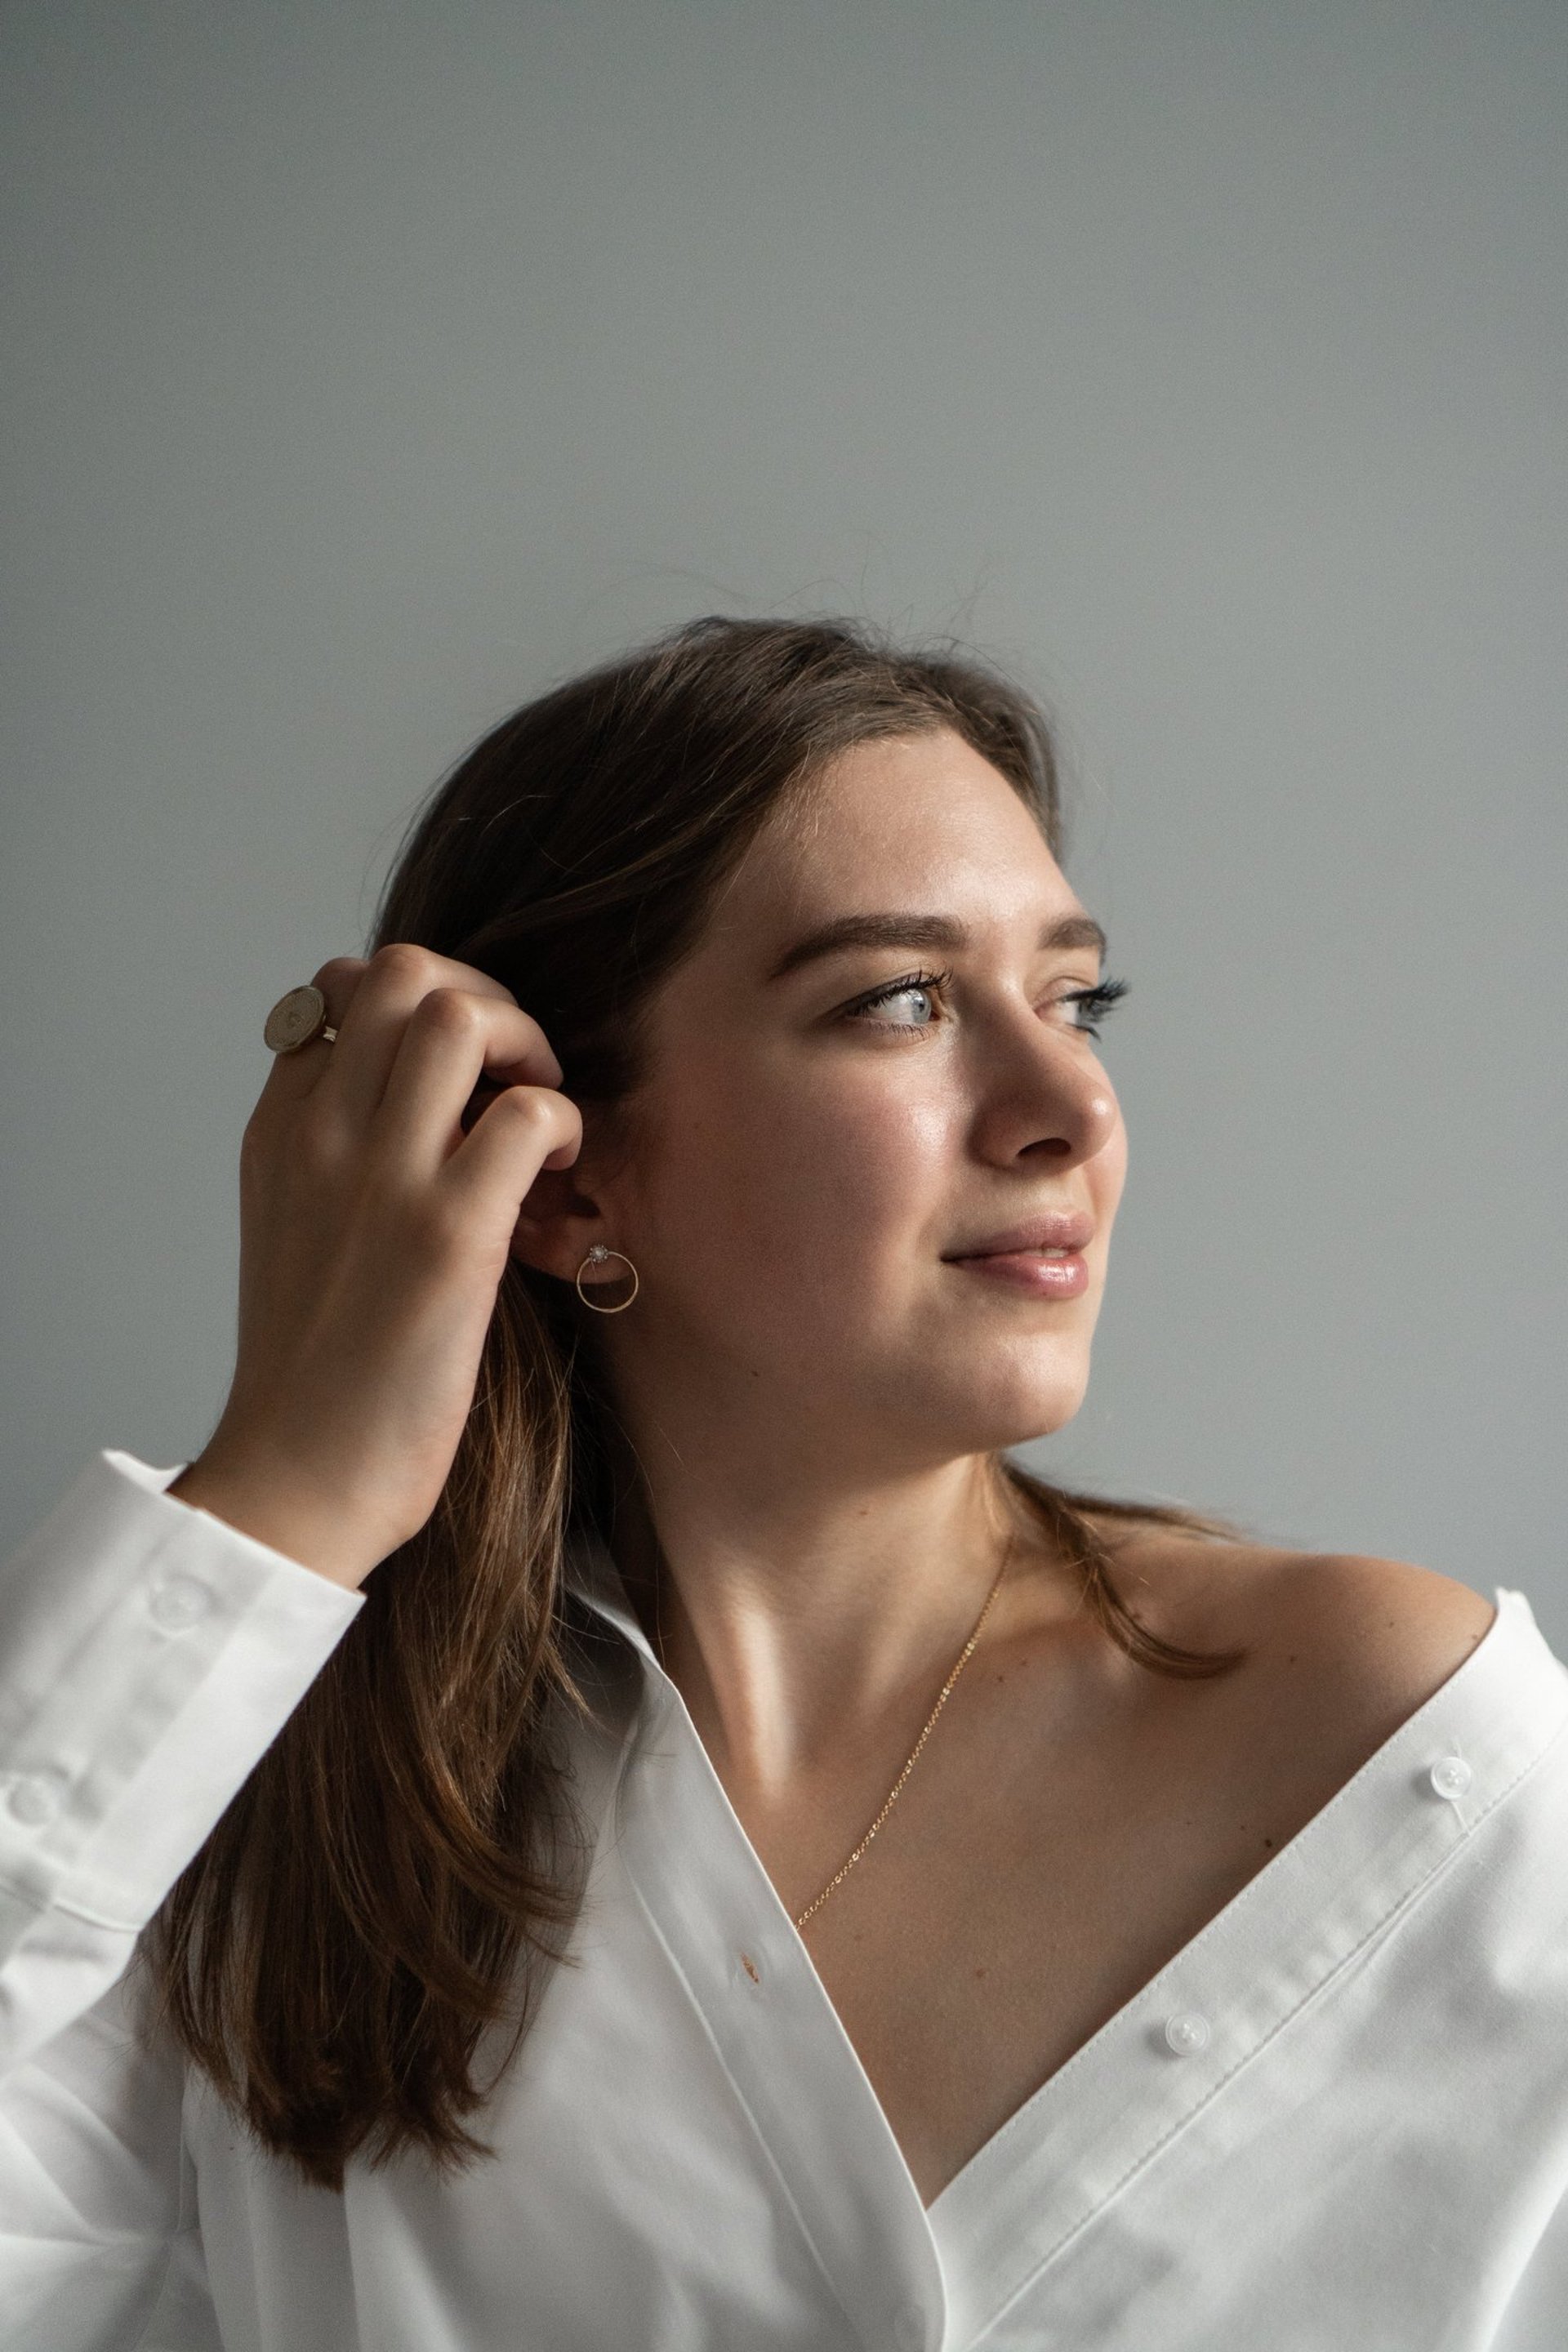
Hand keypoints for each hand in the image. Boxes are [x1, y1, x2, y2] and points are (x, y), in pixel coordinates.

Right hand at [169, 944, 582, 1587]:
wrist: (295, 1479)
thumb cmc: (316, 1370)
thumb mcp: (297, 1230)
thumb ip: (336, 1153)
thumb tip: (419, 1105)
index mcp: (280, 1131)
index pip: (338, 990)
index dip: (416, 1012)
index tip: (459, 1080)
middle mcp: (321, 1134)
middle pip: (400, 968)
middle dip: (483, 994)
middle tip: (515, 1073)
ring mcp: (382, 1177)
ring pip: (458, 1012)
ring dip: (526, 1041)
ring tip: (537, 1113)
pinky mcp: (449, 1236)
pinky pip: (528, 1113)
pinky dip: (561, 1124)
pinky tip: (555, 1180)